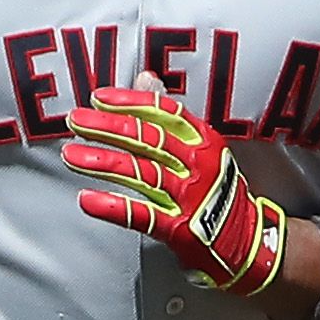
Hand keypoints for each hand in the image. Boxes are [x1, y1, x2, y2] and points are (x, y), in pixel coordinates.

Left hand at [64, 83, 285, 294]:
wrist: (247, 242)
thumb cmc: (217, 190)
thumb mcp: (201, 147)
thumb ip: (169, 115)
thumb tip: (144, 77)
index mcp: (203, 140)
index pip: (163, 113)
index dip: (129, 103)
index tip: (98, 98)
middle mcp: (198, 165)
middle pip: (148, 140)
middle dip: (107, 128)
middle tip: (75, 121)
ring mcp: (190, 197)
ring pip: (141, 173)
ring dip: (103, 162)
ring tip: (71, 155)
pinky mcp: (181, 229)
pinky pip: (141, 216)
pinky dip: (112, 207)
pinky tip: (86, 199)